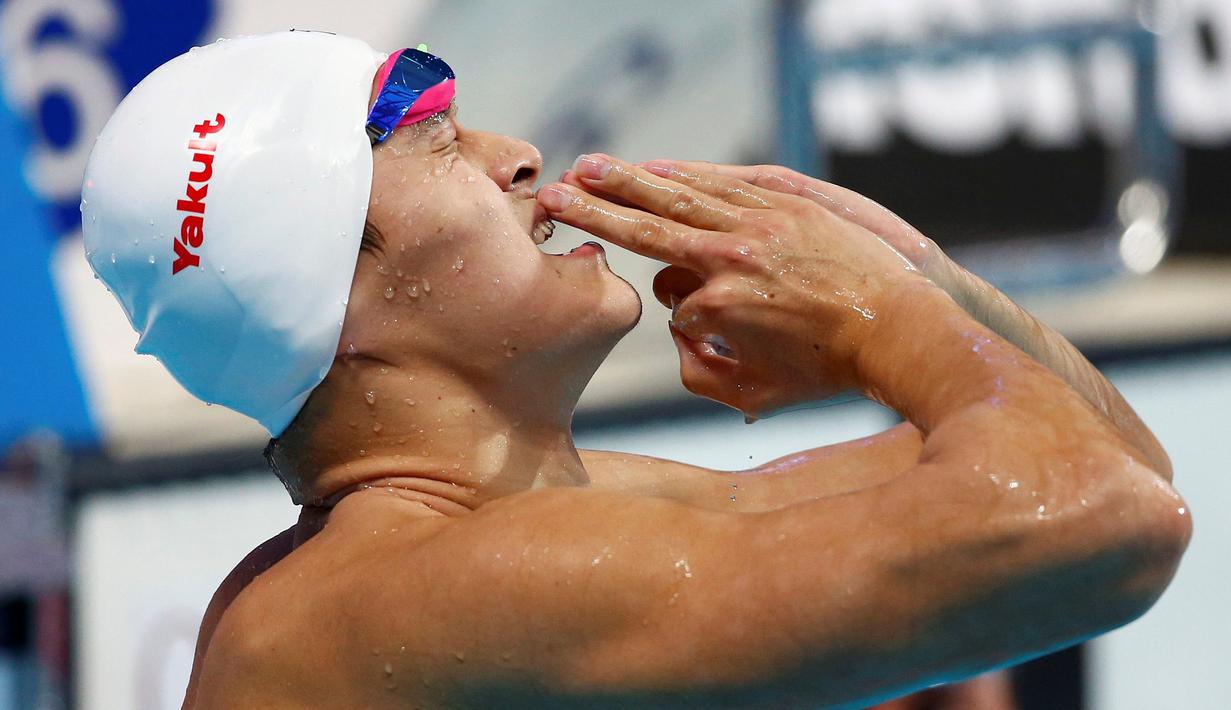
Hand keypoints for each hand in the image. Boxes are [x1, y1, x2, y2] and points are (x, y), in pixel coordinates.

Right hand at [536, 154, 934, 416]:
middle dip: (592, 212)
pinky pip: (723, 184)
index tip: (729, 347)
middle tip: (550, 195)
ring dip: (627, 180)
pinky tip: (653, 165)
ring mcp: (759, 224)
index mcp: (720, 308)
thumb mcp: (753, 395)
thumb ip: (698, 373)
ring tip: (586, 167)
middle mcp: (731, 258)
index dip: (691, 332)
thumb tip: (678, 330)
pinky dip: (685, 175)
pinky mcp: (784, 203)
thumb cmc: (826, 373)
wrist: (899, 329)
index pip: (671, 308)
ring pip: (678, 196)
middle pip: (645, 229)